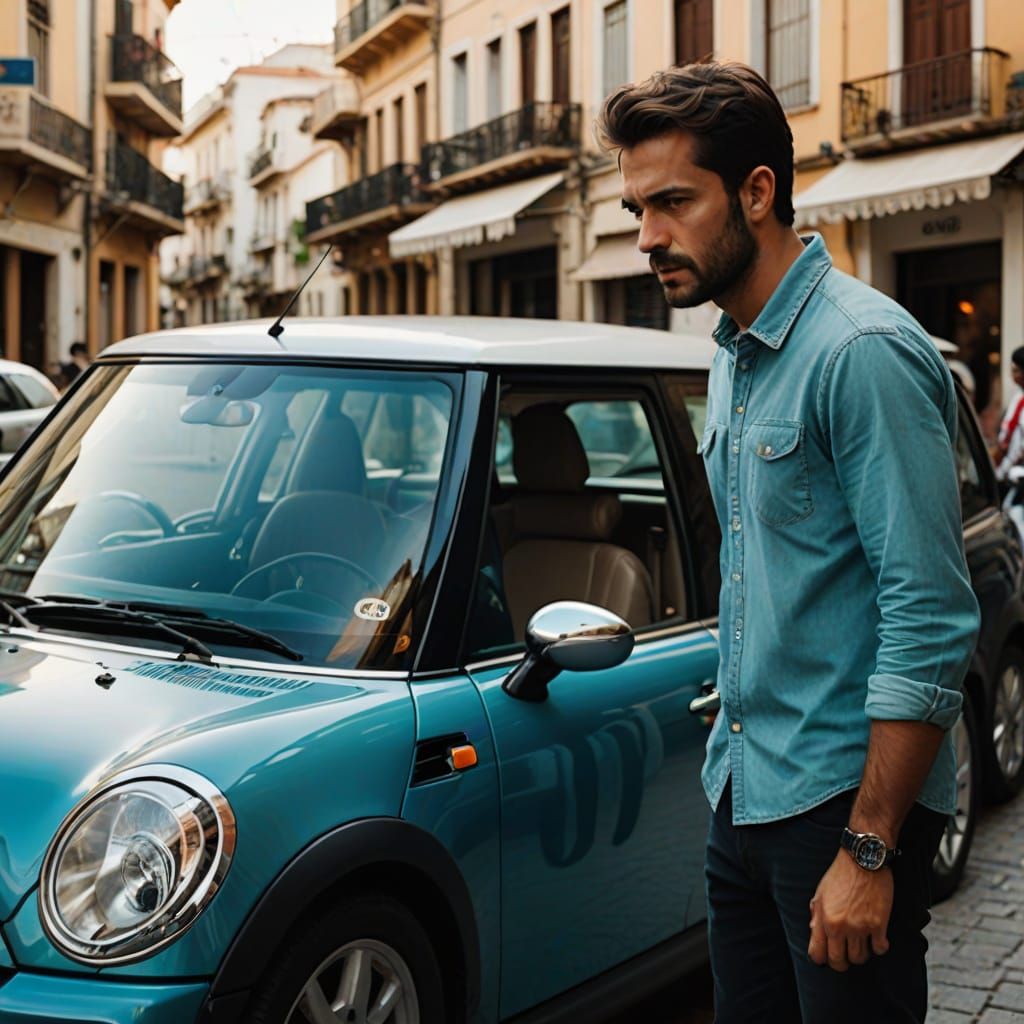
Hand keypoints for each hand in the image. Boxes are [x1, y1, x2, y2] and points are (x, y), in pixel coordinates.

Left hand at [807, 850, 893, 970]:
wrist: (863, 860)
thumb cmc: (840, 875)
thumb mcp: (821, 893)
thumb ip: (816, 915)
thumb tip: (815, 933)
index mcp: (824, 919)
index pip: (818, 954)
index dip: (821, 959)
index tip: (826, 957)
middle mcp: (840, 926)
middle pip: (839, 962)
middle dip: (841, 963)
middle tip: (845, 955)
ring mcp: (860, 927)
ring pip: (860, 958)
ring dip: (860, 954)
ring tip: (860, 943)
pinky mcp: (879, 924)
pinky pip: (879, 949)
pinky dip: (878, 947)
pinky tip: (876, 938)